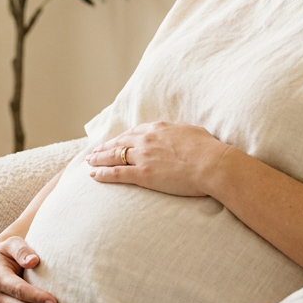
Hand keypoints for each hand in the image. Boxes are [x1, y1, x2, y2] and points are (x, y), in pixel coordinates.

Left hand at [86, 121, 231, 198]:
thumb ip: (180, 135)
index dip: (122, 138)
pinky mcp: (143, 173)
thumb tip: (181, 138)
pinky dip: (103, 173)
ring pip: (114, 156)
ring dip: (99, 159)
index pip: (134, 132)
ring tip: (89, 161)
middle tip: (94, 151)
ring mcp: (143, 156)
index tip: (116, 142)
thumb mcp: (193, 133)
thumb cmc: (209, 150)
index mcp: (158, 128)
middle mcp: (146, 139)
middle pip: (119, 142)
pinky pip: (117, 173)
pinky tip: (93, 175)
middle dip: (105, 147)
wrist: (212, 164)